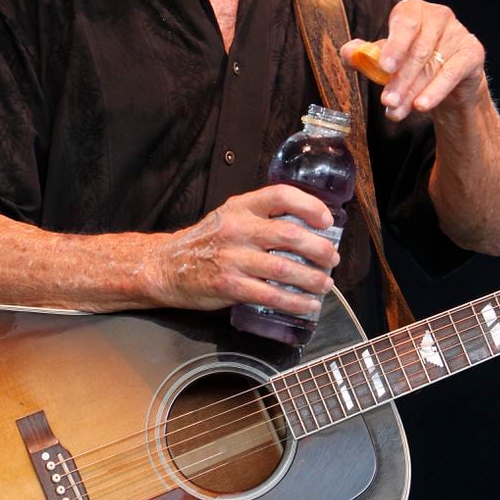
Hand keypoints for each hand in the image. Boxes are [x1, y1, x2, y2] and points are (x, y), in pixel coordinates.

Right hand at [154, 185, 340, 312]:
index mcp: (241, 207)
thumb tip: (305, 229)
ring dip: (313, 279)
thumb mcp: (229, 217)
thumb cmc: (204, 242)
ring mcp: (234, 258)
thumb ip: (260, 218)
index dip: (310, 206)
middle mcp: (238, 229)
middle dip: (320, 249)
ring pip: (286, 268)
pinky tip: (307, 305)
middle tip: (331, 259)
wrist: (167, 266)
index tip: (326, 221)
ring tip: (325, 284)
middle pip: (291, 234)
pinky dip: (295, 302)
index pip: (281, 195)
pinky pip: (271, 295)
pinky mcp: (230, 286)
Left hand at [342, 0, 485, 121]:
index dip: (395, 45)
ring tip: (396, 111)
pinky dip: (435, 91)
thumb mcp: (385, 59)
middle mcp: (438, 15)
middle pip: (417, 51)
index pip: (405, 22)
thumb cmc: (410, 63)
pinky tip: (421, 106)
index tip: (384, 67)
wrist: (449, 81)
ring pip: (432, 66)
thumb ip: (364, 55)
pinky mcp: (473, 52)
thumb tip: (348, 53)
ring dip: (413, 91)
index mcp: (413, 10)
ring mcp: (458, 32)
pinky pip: (452, 73)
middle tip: (386, 101)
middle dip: (399, 80)